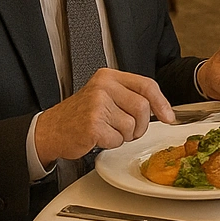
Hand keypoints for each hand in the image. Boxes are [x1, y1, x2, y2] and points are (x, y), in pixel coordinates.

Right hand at [33, 68, 173, 167]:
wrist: (51, 130)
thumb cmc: (81, 114)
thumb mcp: (105, 95)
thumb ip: (131, 96)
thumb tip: (164, 110)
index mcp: (108, 76)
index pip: (146, 85)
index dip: (161, 102)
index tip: (168, 116)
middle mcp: (103, 87)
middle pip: (142, 107)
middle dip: (140, 125)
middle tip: (128, 129)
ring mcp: (97, 105)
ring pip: (131, 126)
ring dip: (125, 135)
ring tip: (109, 131)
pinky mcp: (92, 125)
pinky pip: (117, 139)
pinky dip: (112, 143)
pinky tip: (99, 137)